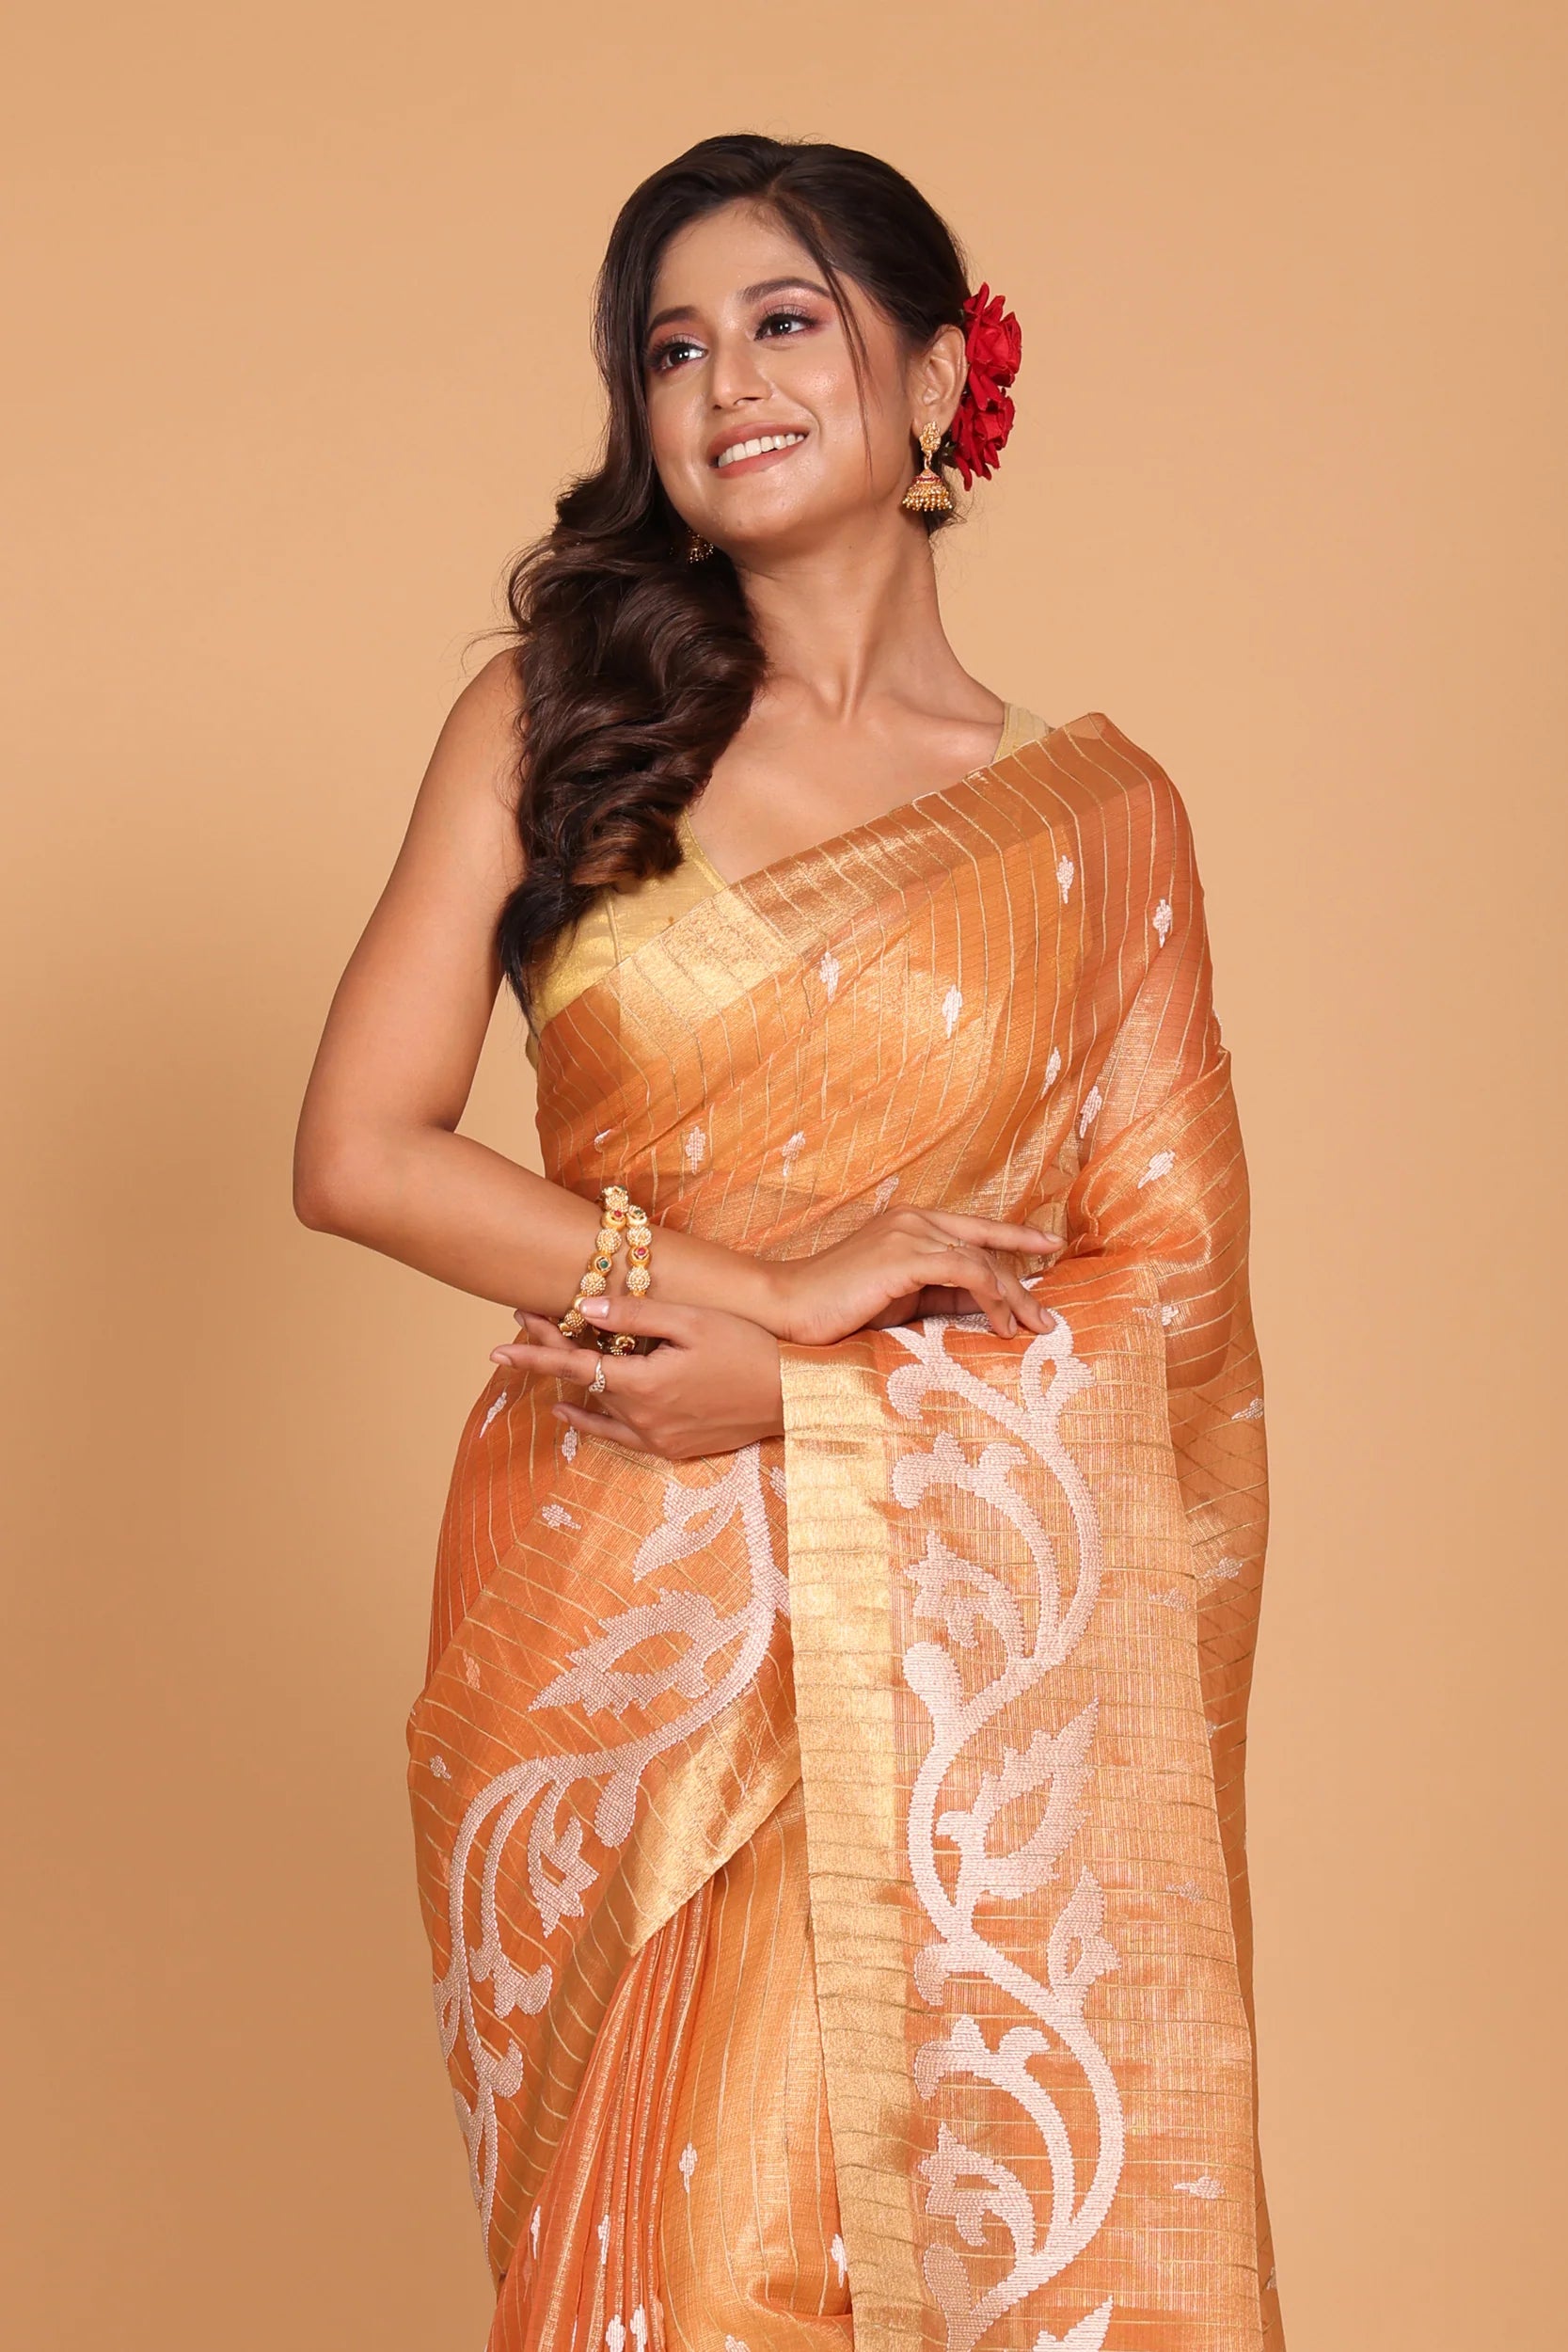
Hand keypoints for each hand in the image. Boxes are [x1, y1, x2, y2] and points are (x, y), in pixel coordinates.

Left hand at [489, 1295, 783, 1460]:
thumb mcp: (693, 1321)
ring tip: (546, 1359)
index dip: (534, 1354)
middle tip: (523, 1325)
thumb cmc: (749, 1349)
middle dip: (551, 1354)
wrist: (794, 1396)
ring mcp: (658, 1439)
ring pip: (599, 1410)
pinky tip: (572, 1412)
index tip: (497, 1347)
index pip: (574, 1366)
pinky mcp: (673, 1450)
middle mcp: (643, 1419)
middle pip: (583, 1384)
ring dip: (571, 1385)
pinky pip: (619, 1436)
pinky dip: (593, 1421)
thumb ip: (637, 1314)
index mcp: (644, 1384)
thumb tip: (586, 1306)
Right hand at [758, 1207, 1066, 1346]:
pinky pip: (962, 1270)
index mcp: (911, 1222)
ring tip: (1028, 1328)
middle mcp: (913, 1219)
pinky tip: (999, 1321)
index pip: (976, 1228)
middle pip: (985, 1246)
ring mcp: (907, 1233)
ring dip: (1011, 1297)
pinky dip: (988, 1294)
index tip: (1051, 1245)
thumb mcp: (902, 1299)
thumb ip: (941, 1294)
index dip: (1017, 1235)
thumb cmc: (839, 1308)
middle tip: (1046, 1319)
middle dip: (1021, 1285)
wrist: (788, 1307)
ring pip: (979, 1260)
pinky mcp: (902, 1256)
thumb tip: (987, 1304)